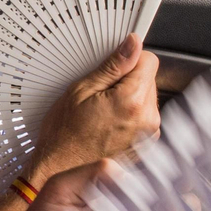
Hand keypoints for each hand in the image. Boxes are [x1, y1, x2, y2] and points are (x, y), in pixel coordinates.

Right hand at [30, 34, 159, 181]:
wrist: (61, 167)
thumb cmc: (65, 133)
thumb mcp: (82, 89)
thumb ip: (113, 65)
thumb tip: (133, 44)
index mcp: (131, 102)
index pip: (148, 60)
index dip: (128, 59)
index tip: (112, 68)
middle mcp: (147, 119)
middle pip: (148, 78)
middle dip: (127, 80)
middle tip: (100, 93)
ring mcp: (149, 133)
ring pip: (147, 95)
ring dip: (129, 96)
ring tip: (103, 109)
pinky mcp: (147, 142)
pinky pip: (144, 114)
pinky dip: (130, 113)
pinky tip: (109, 120)